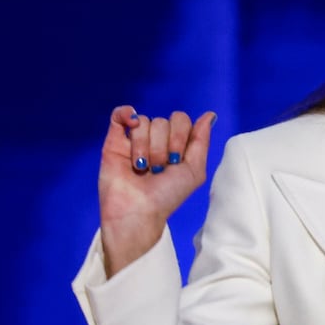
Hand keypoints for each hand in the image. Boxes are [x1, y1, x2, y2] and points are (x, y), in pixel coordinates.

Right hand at [98, 105, 216, 275]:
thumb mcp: (194, 171)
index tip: (176, 160)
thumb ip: (201, 141)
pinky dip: (126, 113)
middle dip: (162, 146)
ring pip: (144, 122)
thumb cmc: (167, 196)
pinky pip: (120, 114)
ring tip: (141, 168)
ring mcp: (134, 140)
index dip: (180, 136)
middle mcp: (156, 141)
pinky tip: (131, 124)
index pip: (181, 120)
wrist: (137, 211)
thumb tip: (210, 114)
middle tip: (157, 168)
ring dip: (145, 146)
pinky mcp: (114, 141)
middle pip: (163, 121)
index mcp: (175, 146)